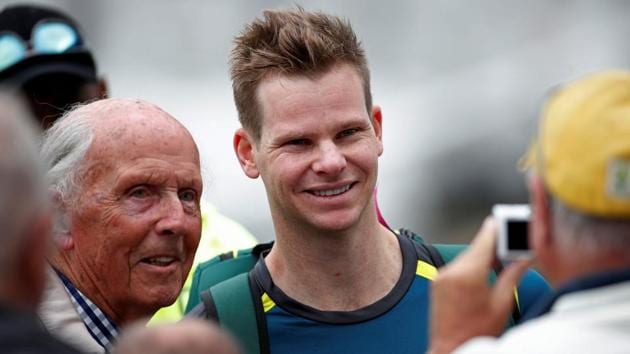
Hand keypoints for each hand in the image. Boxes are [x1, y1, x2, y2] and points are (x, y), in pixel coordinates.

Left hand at [428, 218, 530, 353]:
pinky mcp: (437, 283)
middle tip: (512, 241)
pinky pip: (457, 266)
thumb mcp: (502, 303)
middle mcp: (451, 271)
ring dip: (483, 256)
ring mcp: (441, 276)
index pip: (484, 240)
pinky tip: (484, 273)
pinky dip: (471, 266)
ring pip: (467, 257)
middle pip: (476, 248)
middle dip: (493, 244)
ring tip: (501, 260)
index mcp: (468, 274)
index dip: (497, 228)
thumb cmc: (477, 332)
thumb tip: (526, 256)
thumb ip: (513, 275)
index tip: (507, 219)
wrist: (449, 349)